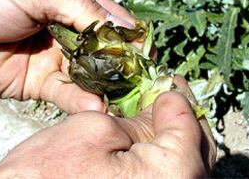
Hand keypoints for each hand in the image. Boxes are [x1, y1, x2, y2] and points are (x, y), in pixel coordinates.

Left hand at [0, 0, 133, 112]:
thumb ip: (78, 8)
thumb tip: (119, 28)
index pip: (108, 15)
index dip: (128, 32)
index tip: (147, 50)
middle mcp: (66, 27)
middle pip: (104, 47)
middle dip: (122, 63)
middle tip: (139, 79)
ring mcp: (55, 56)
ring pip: (90, 72)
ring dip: (106, 85)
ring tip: (122, 97)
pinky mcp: (41, 82)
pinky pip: (68, 92)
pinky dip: (82, 100)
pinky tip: (95, 106)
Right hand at [0, 77, 216, 177]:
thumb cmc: (51, 173)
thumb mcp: (96, 129)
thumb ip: (140, 117)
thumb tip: (164, 107)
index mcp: (174, 173)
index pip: (189, 122)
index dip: (175, 95)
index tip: (164, 80)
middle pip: (196, 146)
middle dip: (181, 116)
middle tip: (163, 94)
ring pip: (185, 164)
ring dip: (173, 135)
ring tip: (153, 113)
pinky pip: (166, 176)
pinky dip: (161, 155)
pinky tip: (145, 140)